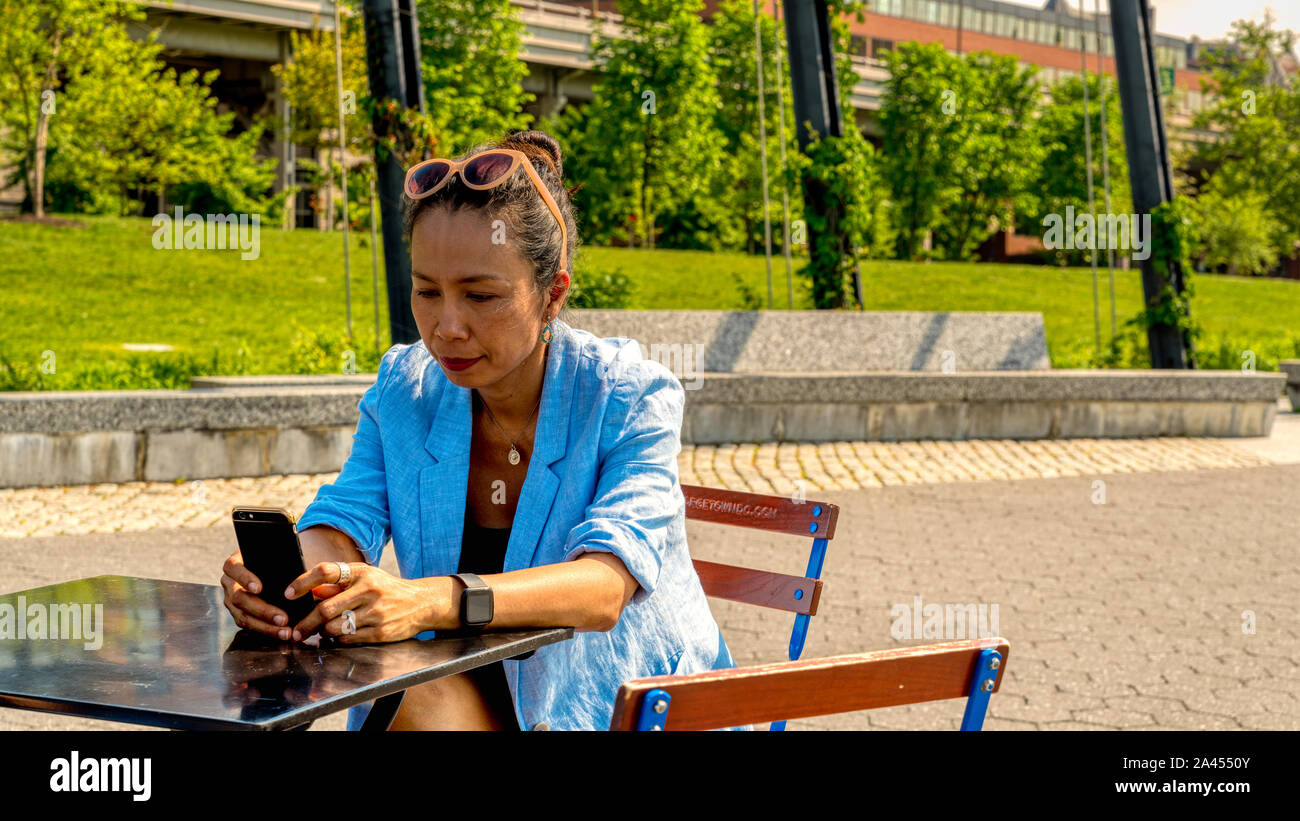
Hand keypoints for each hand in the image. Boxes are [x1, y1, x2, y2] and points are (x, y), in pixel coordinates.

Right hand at [221, 549, 294, 639]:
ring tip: (285, 631)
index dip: (244, 578)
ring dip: (265, 626)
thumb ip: (284, 563)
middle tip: (283, 618)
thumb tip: (299, 576)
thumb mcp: (281, 557)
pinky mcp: (239, 614)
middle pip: (238, 598)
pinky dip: (266, 630)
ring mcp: (232, 600)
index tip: (259, 588)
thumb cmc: (282, 560)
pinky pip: (249, 625)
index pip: (233, 568)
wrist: (280, 570)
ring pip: (243, 616)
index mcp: (236, 563)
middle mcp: (230, 582)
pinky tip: (281, 633)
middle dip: (262, 610)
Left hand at [284, 562, 456, 643]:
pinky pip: (349, 640)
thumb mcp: (365, 578)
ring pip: (335, 628)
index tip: (289, 594)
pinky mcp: (380, 632)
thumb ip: (338, 584)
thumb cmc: (387, 589)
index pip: (326, 572)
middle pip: (325, 608)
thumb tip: (312, 591)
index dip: (303, 582)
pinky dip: (339, 640)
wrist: (422, 603)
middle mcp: (369, 590)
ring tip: (323, 632)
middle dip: (306, 623)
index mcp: (362, 572)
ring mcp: (376, 612)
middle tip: (296, 632)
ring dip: (323, 633)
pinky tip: (340, 636)